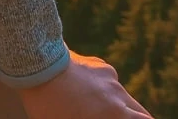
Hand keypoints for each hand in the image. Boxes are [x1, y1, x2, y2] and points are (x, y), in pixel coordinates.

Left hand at [17, 52, 152, 117]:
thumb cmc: (50, 106)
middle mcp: (118, 92)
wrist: (37, 65)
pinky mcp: (98, 64)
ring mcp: (109, 76)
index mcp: (116, 112)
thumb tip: (100, 116)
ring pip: (122, 97)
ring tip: (94, 111)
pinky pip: (108, 83)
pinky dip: (104, 92)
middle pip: (141, 113)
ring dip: (118, 108)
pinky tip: (84, 95)